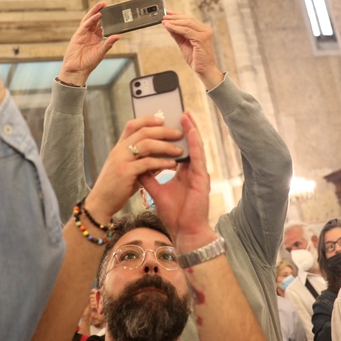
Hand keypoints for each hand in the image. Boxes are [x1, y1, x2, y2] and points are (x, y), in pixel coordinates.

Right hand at [58, 2, 119, 85]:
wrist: (77, 70)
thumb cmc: (88, 63)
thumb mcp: (101, 52)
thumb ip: (108, 43)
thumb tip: (118, 36)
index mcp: (97, 38)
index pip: (103, 25)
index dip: (107, 19)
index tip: (113, 12)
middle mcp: (90, 35)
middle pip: (96, 20)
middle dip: (100, 11)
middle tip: (106, 4)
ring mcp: (84, 34)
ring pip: (89, 20)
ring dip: (95, 12)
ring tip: (101, 5)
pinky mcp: (78, 35)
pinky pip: (85, 25)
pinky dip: (91, 19)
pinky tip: (97, 15)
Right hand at [83, 117, 180, 222]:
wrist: (100, 203)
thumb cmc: (117, 187)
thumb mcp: (128, 169)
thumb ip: (142, 160)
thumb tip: (162, 155)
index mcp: (119, 147)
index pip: (133, 125)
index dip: (149, 120)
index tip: (163, 120)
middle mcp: (119, 150)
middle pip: (144, 132)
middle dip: (164, 131)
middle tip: (179, 134)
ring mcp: (121, 160)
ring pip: (147, 144)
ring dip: (166, 146)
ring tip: (180, 150)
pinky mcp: (125, 173)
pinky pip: (147, 163)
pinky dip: (162, 162)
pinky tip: (172, 164)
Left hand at [138, 112, 213, 248]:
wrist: (184, 230)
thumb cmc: (174, 214)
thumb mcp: (156, 191)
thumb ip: (149, 177)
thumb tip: (138, 164)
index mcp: (184, 172)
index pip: (180, 149)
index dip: (176, 135)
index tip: (169, 121)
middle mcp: (193, 170)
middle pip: (189, 144)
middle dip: (185, 127)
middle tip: (180, 109)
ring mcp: (199, 173)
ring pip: (196, 147)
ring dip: (192, 129)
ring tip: (186, 114)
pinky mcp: (202, 178)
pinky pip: (199, 157)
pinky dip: (195, 143)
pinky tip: (192, 131)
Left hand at [161, 12, 223, 89]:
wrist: (204, 70)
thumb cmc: (196, 58)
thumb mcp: (184, 43)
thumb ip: (177, 34)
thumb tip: (168, 25)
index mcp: (203, 30)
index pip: (189, 19)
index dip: (178, 15)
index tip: (168, 13)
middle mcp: (206, 30)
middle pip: (188, 19)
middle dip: (175, 17)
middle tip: (164, 17)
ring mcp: (205, 34)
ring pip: (187, 23)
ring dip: (174, 22)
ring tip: (165, 22)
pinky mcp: (201, 39)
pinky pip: (186, 31)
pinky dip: (176, 28)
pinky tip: (169, 27)